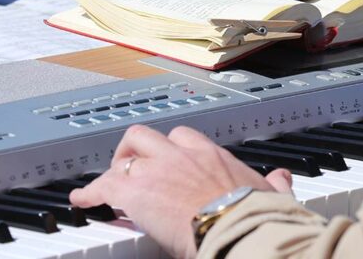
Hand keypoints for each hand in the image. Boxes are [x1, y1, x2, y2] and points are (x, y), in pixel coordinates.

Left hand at [69, 125, 292, 258]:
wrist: (239, 226)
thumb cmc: (255, 215)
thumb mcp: (270, 194)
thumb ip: (274, 184)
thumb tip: (282, 179)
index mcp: (213, 156)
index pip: (186, 139)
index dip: (172, 150)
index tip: (167, 162)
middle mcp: (183, 155)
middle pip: (150, 136)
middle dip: (138, 150)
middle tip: (133, 168)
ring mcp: (158, 170)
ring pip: (127, 151)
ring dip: (116, 166)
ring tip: (108, 182)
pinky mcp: (136, 192)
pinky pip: (103, 185)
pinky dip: (89, 192)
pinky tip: (80, 200)